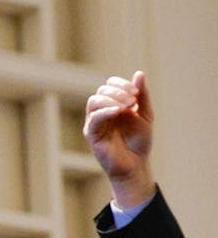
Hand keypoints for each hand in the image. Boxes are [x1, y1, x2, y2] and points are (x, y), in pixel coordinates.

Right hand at [83, 71, 154, 206]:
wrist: (136, 164)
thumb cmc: (139, 141)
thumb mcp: (145, 114)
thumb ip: (142, 95)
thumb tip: (139, 73)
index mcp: (113, 105)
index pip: (109, 85)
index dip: (121, 84)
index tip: (136, 92)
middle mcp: (101, 112)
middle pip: (101, 91)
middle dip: (118, 92)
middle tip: (133, 100)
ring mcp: (95, 123)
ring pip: (94, 101)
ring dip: (110, 99)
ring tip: (126, 106)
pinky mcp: (92, 134)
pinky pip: (93, 118)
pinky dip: (105, 111)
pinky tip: (118, 112)